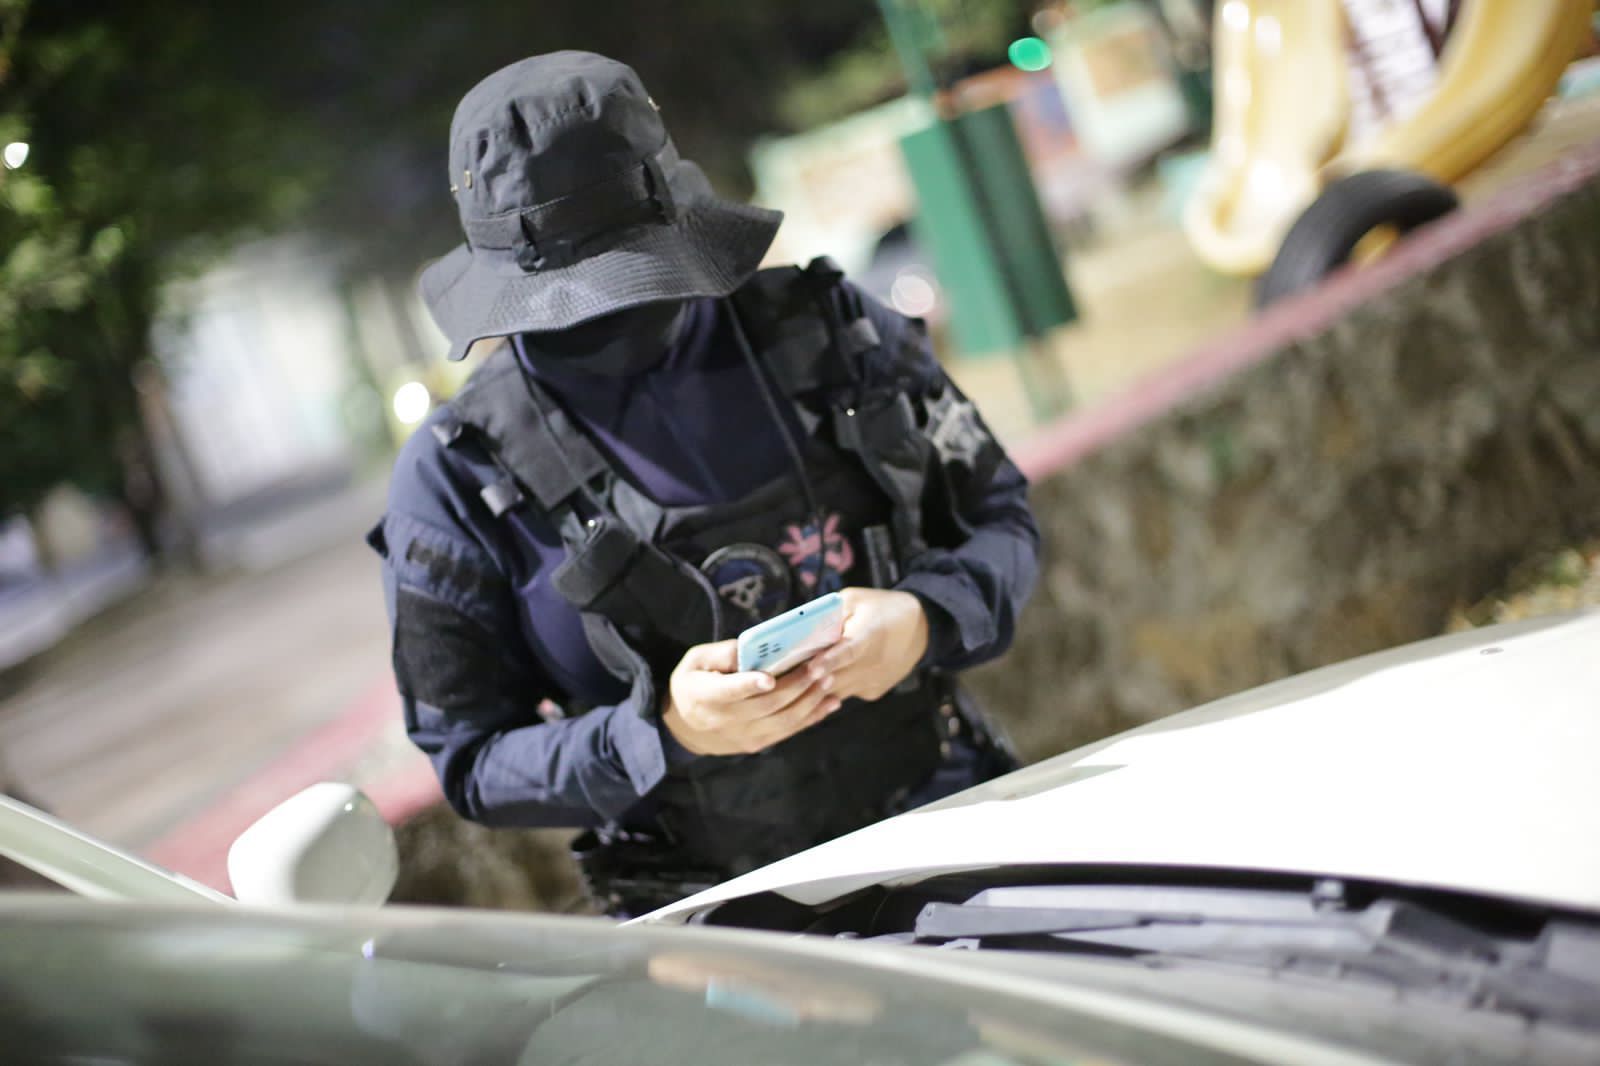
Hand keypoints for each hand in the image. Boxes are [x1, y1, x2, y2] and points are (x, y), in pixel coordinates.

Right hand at [662, 639, 841, 755]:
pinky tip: (830, 702)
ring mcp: (743, 736)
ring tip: (827, 680)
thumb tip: (752, 647)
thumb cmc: (693, 682)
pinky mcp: (757, 744)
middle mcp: (723, 721)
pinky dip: (812, 717)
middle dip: (795, 686)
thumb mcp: (695, 660)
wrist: (685, 726)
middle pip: (765, 706)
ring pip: (782, 722)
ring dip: (809, 702)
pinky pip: (788, 731)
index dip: (748, 685)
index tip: (769, 678)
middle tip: (818, 667)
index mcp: (703, 696)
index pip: (727, 692)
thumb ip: (722, 653)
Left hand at [806, 587, 927, 702]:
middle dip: (809, 675)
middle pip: (835, 676)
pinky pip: (843, 692)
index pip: (849, 651)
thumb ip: (830, 614)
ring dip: (816, 683)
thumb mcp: (855, 599)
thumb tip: (802, 633)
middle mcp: (874, 663)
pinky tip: (827, 673)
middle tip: (785, 670)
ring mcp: (873, 681)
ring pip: (834, 690)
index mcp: (870, 634)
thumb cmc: (882, 608)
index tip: (811, 668)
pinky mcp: (872, 692)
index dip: (828, 661)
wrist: (920, 628)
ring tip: (801, 670)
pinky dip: (831, 685)